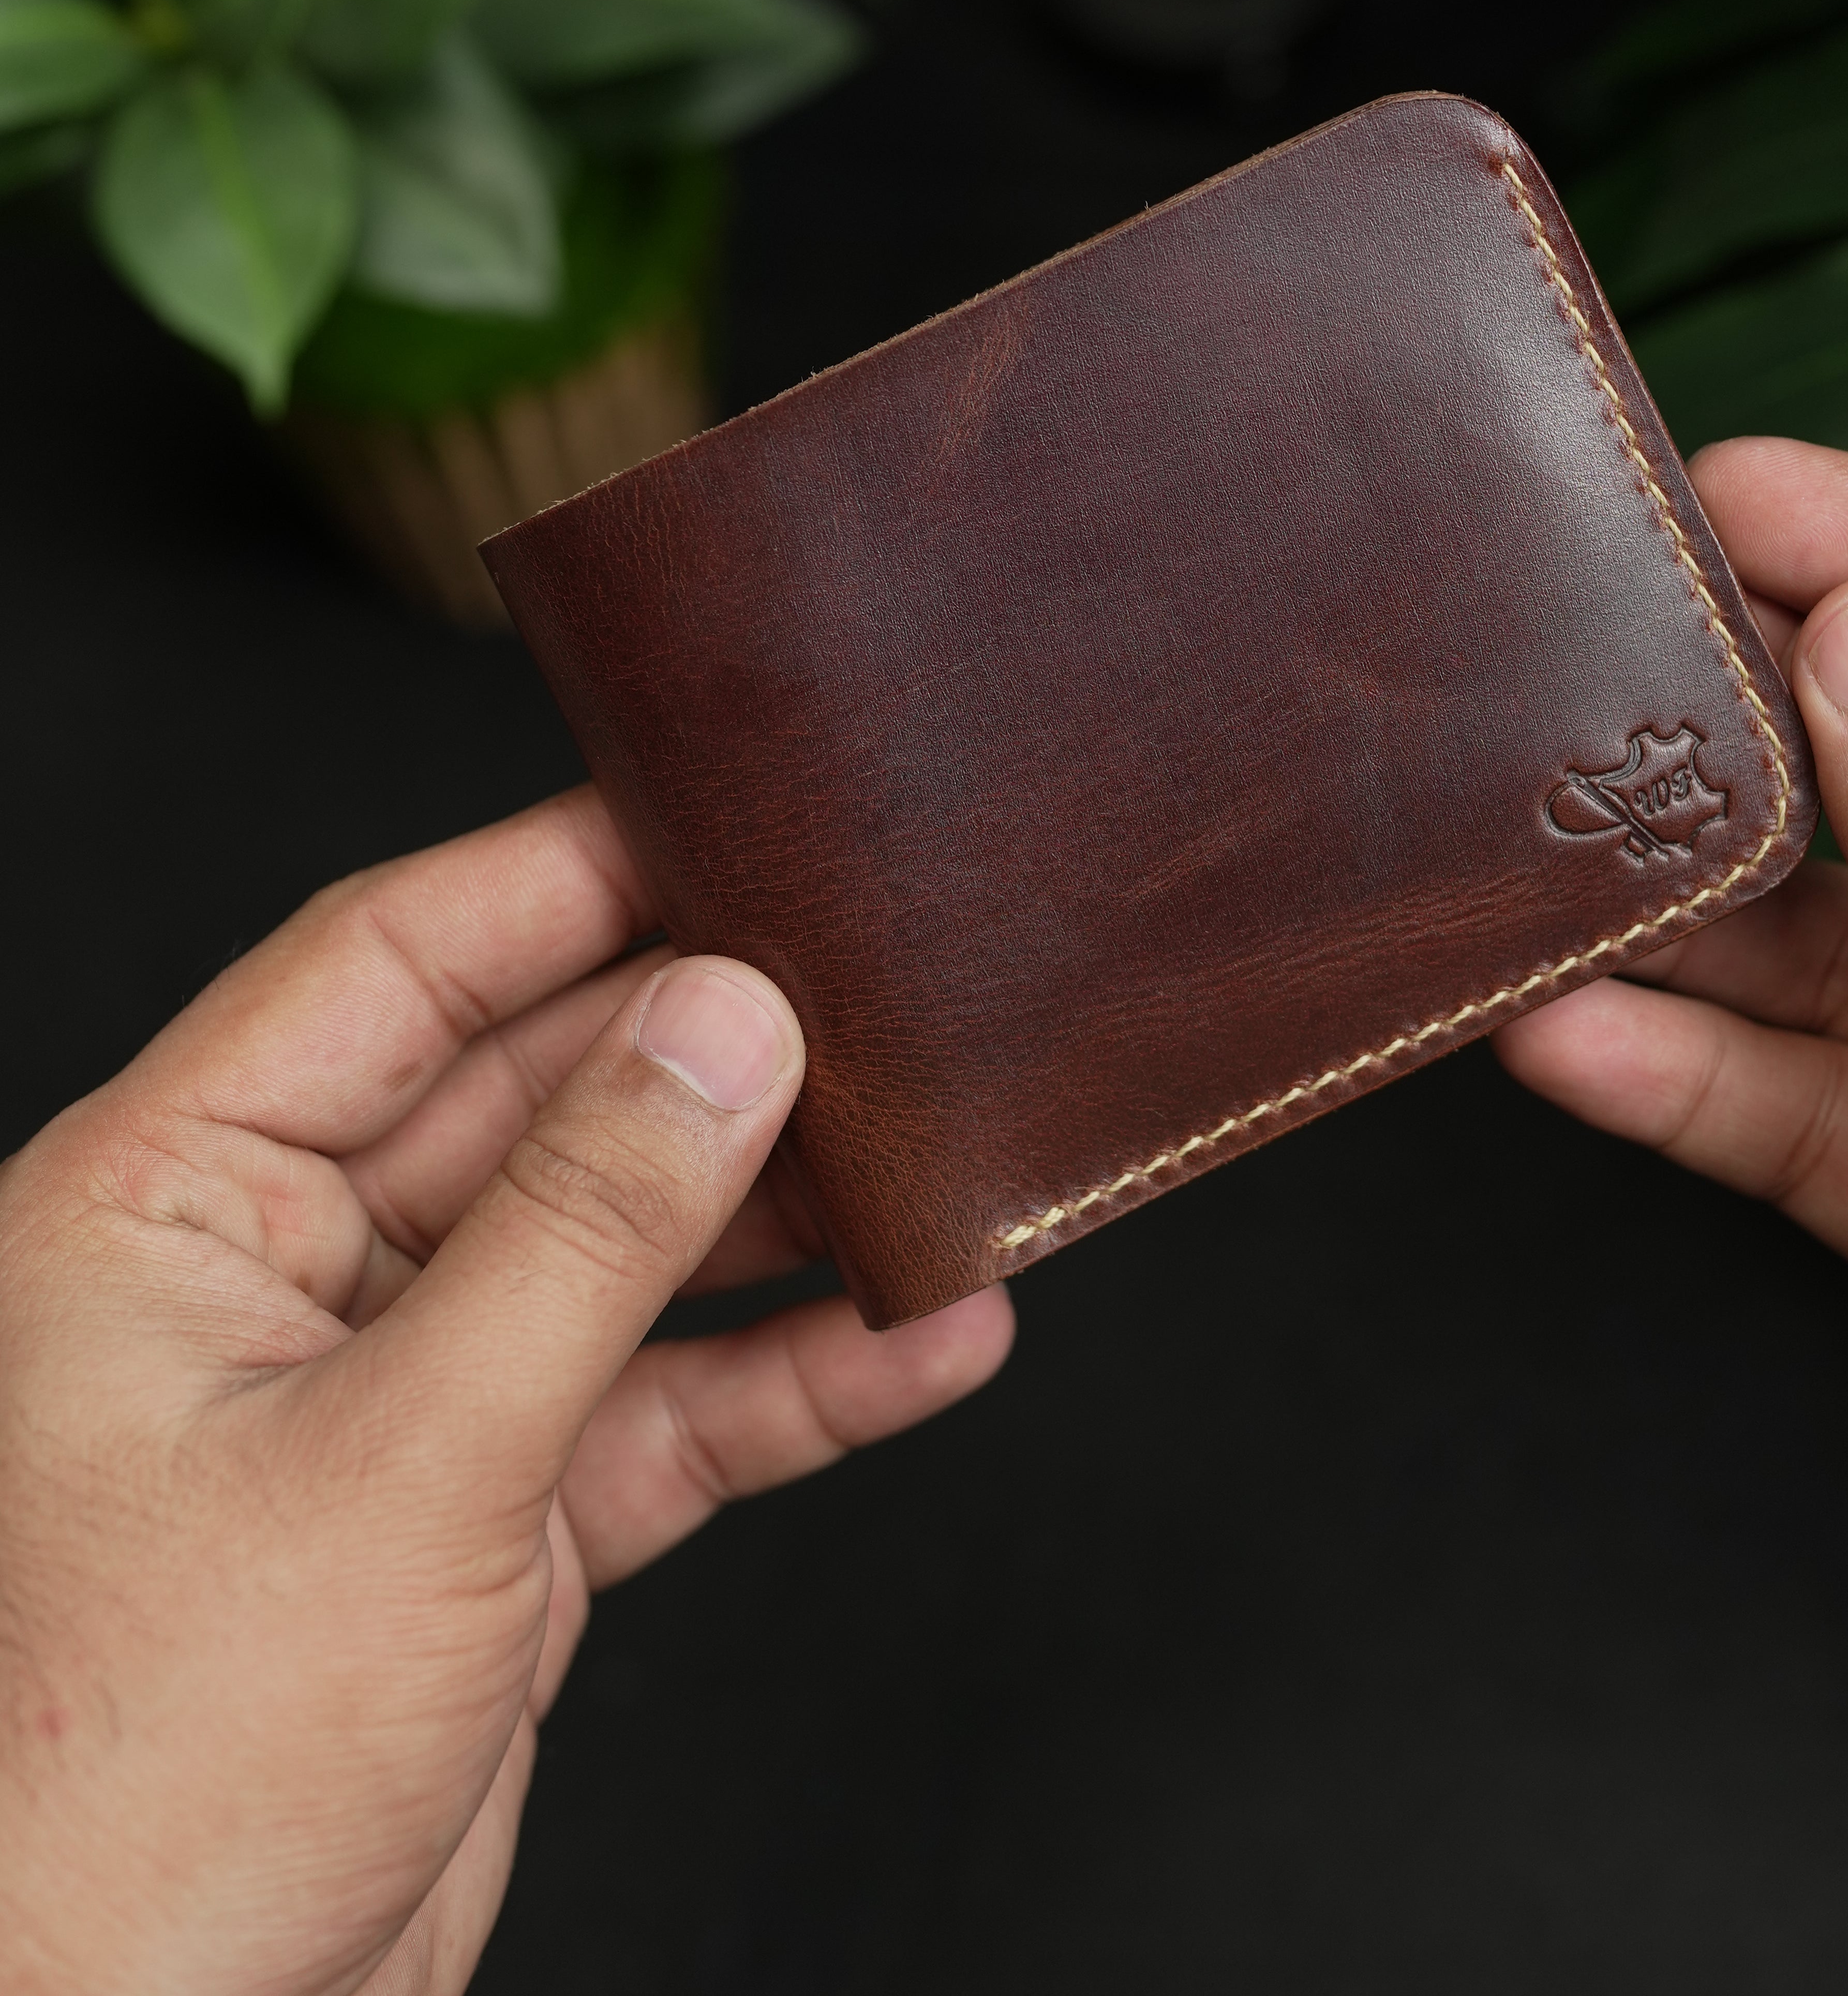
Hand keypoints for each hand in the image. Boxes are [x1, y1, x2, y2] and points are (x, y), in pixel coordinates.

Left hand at [0, 788, 1012, 1995]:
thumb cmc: (142, 1793)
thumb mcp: (400, 1464)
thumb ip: (585, 1230)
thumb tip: (728, 1022)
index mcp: (172, 1210)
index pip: (389, 969)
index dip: (562, 882)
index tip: (725, 824)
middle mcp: (284, 1279)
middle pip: (530, 1098)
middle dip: (704, 1057)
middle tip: (875, 992)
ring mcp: (400, 1398)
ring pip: (620, 1252)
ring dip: (779, 1222)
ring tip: (936, 1162)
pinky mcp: (493, 1519)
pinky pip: (666, 1408)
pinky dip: (793, 1381)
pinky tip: (928, 1341)